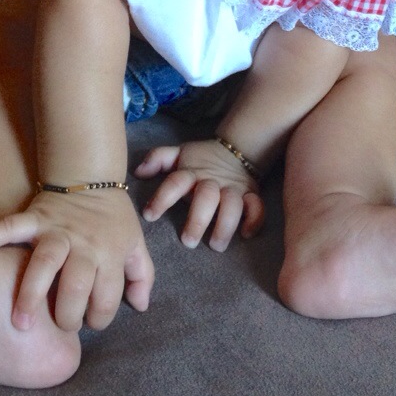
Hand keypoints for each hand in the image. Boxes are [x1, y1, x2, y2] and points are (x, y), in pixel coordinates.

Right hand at [0, 189, 153, 332]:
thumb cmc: (113, 216)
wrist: (91, 173)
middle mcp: (85, 244)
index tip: (90, 320)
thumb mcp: (136, 242)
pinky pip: (14, 226)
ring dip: (32, 294)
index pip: (107, 297)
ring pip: (46, 263)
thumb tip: (140, 306)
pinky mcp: (36, 217)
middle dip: (67, 315)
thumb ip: (142, 275)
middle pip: (77, 285)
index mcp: (110, 253)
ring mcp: (58, 231)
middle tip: (58, 326)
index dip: (100, 318)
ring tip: (20, 322)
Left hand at [135, 140, 264, 251]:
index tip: (149, 216)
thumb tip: (138, 172)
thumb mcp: (178, 154)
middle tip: (187, 242)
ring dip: (225, 225)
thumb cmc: (200, 160)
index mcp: (192, 172)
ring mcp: (233, 188)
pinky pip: (257, 207)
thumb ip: (158, 159)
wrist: (234, 150)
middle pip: (207, 197)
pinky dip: (254, 220)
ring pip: (233, 205)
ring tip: (215, 245)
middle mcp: (212, 181)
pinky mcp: (251, 194)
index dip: (162, 198)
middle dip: (198, 220)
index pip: (176, 182)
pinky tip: (245, 234)